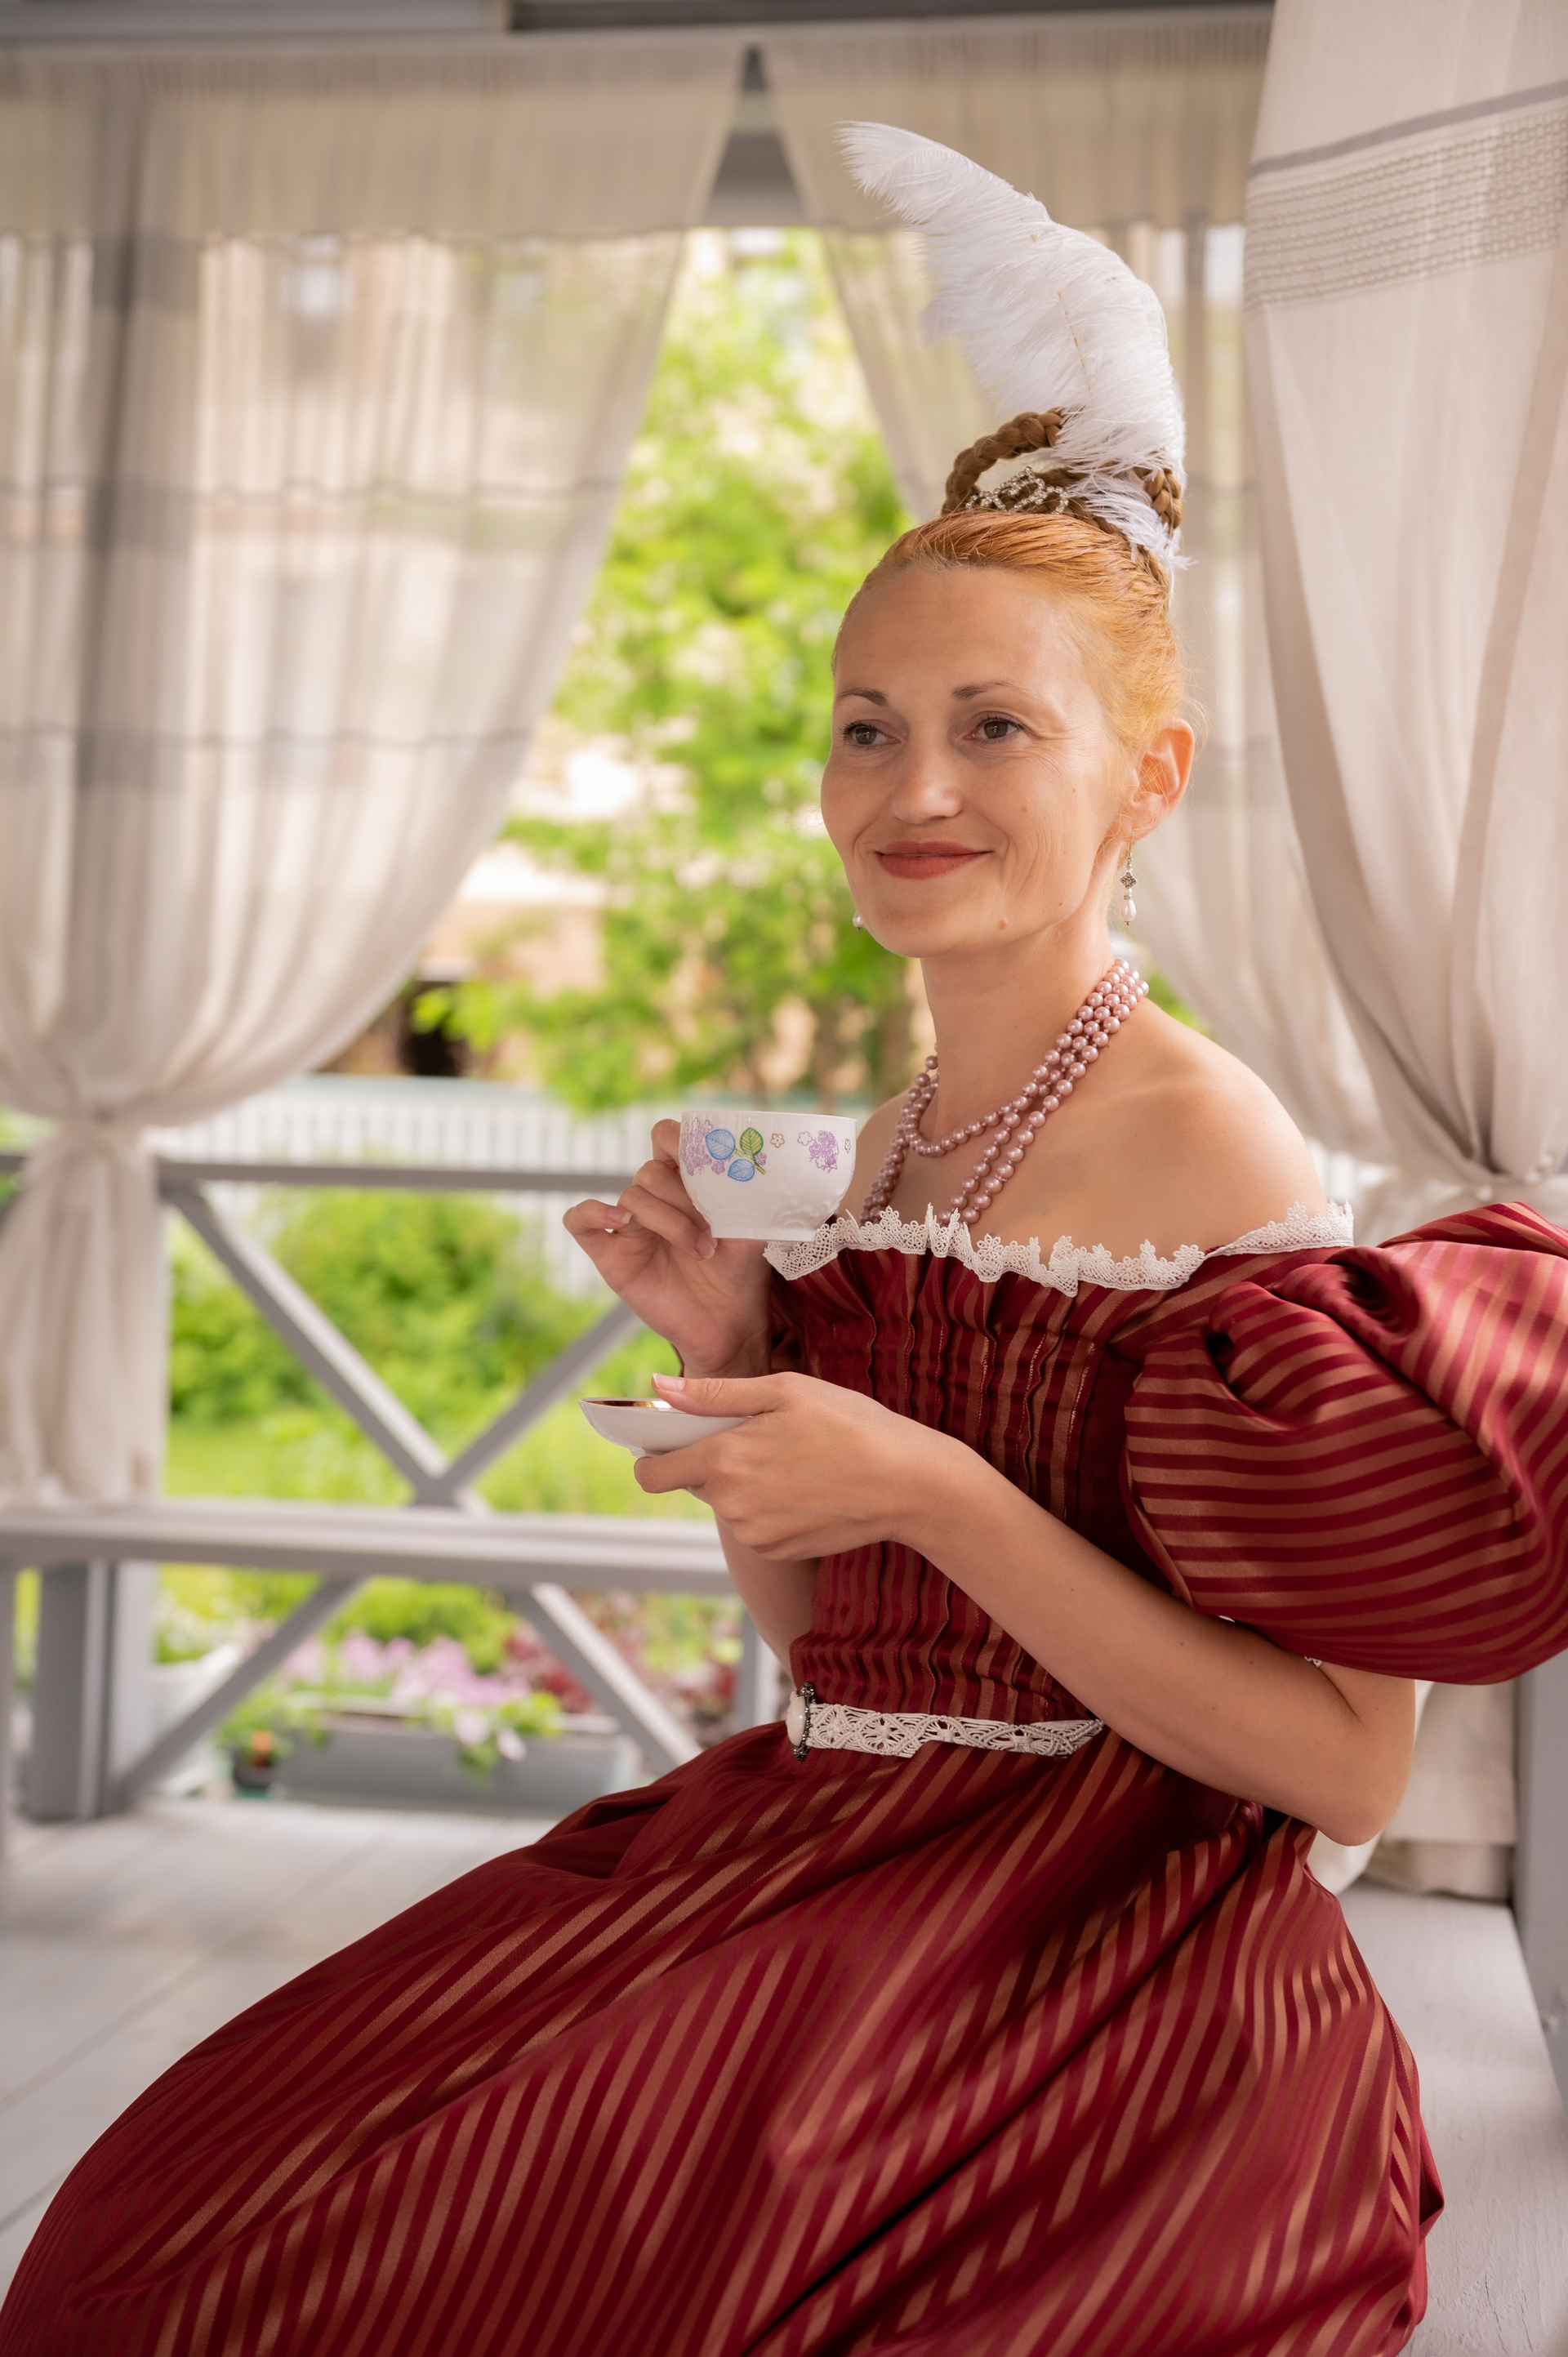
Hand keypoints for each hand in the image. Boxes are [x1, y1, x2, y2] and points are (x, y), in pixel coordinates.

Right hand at [564, 1120, 770, 1376]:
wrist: (728, 1324)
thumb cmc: (739, 1273)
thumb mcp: (751, 1230)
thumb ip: (744, 1197)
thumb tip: (748, 1169)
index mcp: (684, 1182)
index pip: (666, 1137)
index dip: (680, 1141)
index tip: (706, 1164)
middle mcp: (654, 1199)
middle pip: (651, 1171)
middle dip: (684, 1199)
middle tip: (713, 1233)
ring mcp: (629, 1226)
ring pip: (631, 1197)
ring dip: (668, 1221)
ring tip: (700, 1250)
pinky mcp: (610, 1254)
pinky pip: (579, 1221)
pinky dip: (593, 1213)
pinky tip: (622, 1225)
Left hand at [632, 1369, 976, 1557]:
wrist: (907, 1484)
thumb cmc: (850, 1424)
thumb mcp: (784, 1390)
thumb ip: (715, 1394)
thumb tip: (659, 1389)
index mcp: (725, 1459)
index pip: (653, 1473)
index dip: (655, 1455)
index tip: (672, 1440)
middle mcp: (731, 1504)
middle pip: (695, 1482)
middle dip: (714, 1460)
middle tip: (762, 1436)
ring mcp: (754, 1534)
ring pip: (727, 1503)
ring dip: (744, 1483)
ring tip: (794, 1460)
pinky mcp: (776, 1551)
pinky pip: (753, 1524)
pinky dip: (768, 1506)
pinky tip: (805, 1486)